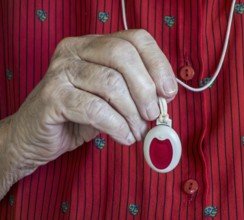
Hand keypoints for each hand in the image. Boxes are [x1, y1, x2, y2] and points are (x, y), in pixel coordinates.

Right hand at [8, 29, 177, 172]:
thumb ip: (135, 92)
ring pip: (111, 84)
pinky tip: (124, 137)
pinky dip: (117, 126)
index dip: (158, 64)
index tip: (168, 92)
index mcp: (93, 44)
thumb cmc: (78, 115)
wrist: (35, 135)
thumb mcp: (111, 99)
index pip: (135, 39)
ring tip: (138, 132)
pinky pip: (95, 109)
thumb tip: (165, 97)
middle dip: (146, 88)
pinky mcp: (52, 96)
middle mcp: (75, 50)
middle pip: (123, 55)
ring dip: (133, 114)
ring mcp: (61, 71)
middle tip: (153, 115)